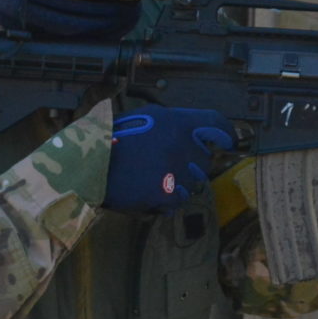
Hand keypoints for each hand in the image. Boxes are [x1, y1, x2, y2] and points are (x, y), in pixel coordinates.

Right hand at [103, 106, 235, 214]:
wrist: (89, 166)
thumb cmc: (111, 140)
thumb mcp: (142, 118)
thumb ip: (170, 122)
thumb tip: (194, 129)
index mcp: (175, 122)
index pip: (215, 123)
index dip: (226, 132)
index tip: (228, 140)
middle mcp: (180, 144)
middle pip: (204, 158)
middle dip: (191, 163)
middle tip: (167, 165)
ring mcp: (175, 170)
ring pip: (192, 182)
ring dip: (178, 182)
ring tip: (152, 177)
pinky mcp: (166, 193)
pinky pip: (178, 200)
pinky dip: (166, 200)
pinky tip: (147, 191)